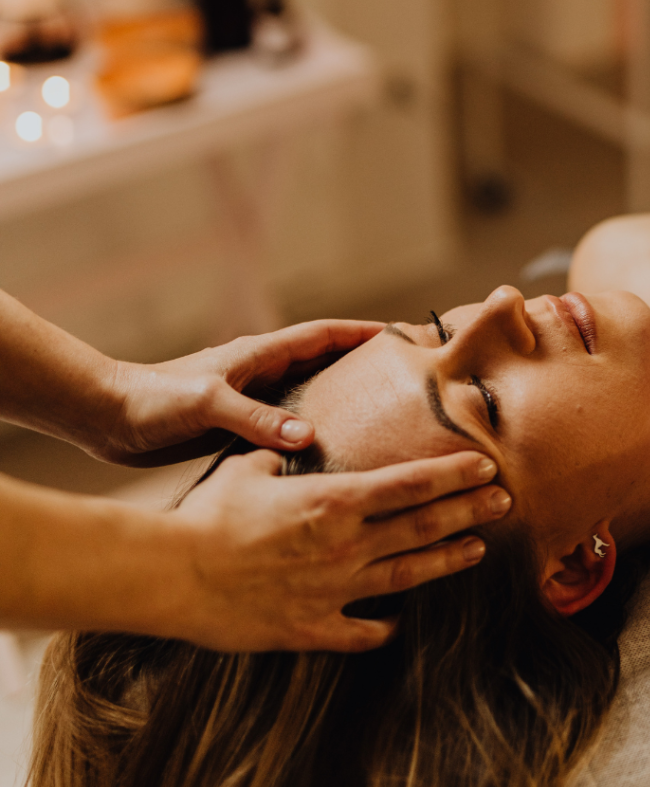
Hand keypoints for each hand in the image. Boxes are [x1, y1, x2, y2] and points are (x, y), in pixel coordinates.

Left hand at [95, 320, 383, 465]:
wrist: (107, 417)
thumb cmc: (153, 399)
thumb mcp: (207, 404)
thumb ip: (256, 418)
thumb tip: (310, 435)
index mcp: (261, 355)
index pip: (324, 335)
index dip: (363, 332)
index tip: (402, 334)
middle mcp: (263, 373)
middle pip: (326, 363)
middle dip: (364, 365)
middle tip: (404, 381)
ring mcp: (253, 399)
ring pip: (311, 395)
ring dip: (343, 401)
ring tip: (383, 419)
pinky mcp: (239, 425)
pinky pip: (289, 425)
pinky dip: (315, 431)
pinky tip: (331, 454)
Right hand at [169, 450, 511, 651]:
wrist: (171, 573)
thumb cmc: (207, 514)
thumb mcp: (250, 467)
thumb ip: (284, 453)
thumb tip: (296, 437)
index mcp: (335, 501)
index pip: (412, 483)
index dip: (455, 474)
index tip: (486, 465)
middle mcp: (346, 545)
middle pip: (423, 526)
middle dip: (469, 511)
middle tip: (504, 502)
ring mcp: (334, 591)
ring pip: (408, 576)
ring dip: (447, 560)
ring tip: (478, 549)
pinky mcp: (312, 628)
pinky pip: (361, 633)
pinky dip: (384, 628)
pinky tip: (399, 624)